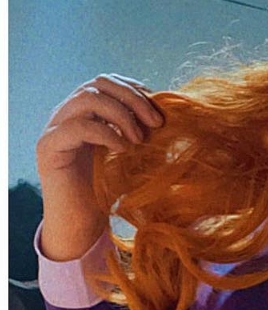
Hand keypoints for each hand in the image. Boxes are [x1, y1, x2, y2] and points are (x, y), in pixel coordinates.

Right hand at [35, 73, 164, 259]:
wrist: (83, 227)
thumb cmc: (109, 194)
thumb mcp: (134, 158)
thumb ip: (146, 135)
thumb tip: (175, 117)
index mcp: (86, 112)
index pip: (109, 82)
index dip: (136, 90)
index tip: (159, 113)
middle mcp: (67, 114)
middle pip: (99, 83)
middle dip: (132, 98)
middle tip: (156, 123)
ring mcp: (55, 128)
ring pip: (87, 98)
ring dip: (120, 114)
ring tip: (139, 139)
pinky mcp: (48, 147)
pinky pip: (76, 126)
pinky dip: (104, 133)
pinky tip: (122, 149)